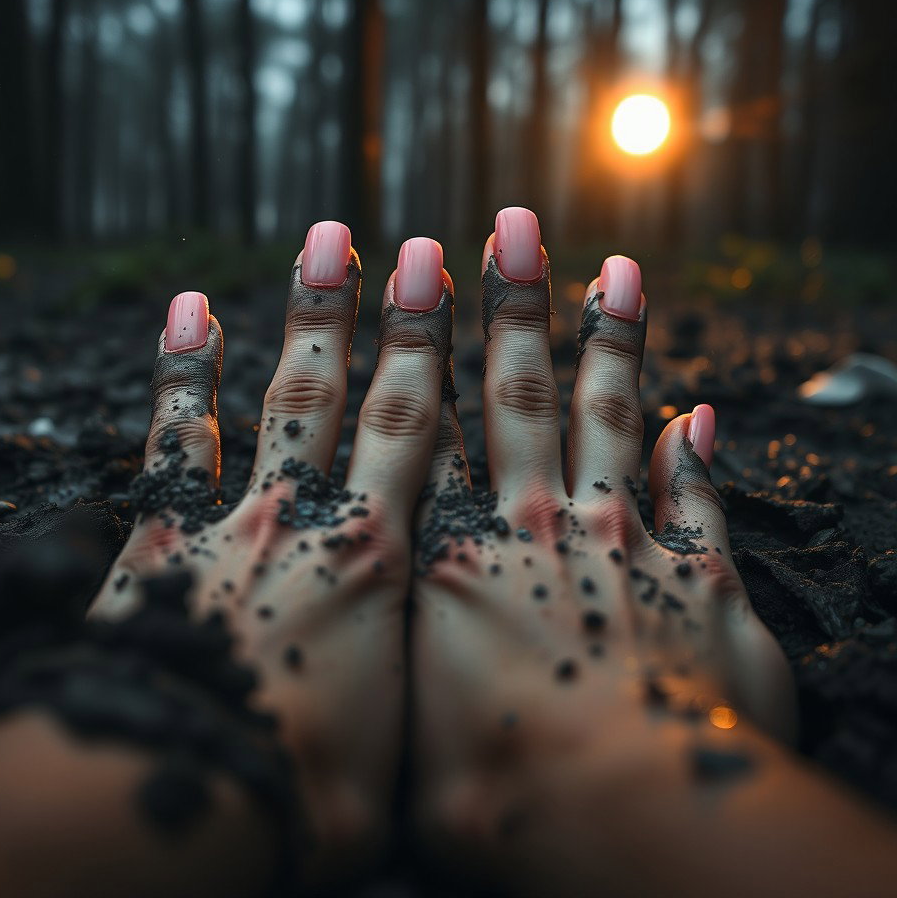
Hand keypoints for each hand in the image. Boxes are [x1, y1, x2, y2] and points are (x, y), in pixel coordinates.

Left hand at [89, 224, 457, 886]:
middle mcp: (331, 519)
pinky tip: (187, 305)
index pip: (450, 447)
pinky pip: (179, 436)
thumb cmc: (311, 798)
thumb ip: (460, 692)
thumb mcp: (411, 765)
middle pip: (390, 398)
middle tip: (433, 241)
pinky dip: (182, 371)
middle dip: (417, 317)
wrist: (188, 802)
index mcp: (398, 567)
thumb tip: (513, 671)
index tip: (494, 307)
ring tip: (329, 235)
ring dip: (318, 313)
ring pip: (296, 394)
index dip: (475, 371)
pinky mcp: (165, 535)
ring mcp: (247, 518)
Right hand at [410, 208, 795, 887]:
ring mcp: (619, 545)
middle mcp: (532, 529)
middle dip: (512, 304)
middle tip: (513, 224)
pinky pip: (698, 501)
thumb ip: (377, 670)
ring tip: (613, 267)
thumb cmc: (491, 800)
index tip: (412, 269)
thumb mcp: (396, 752)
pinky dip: (698, 455)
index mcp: (451, 559)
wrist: (617, 824)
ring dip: (606, 341)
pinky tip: (703, 409)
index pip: (427, 427)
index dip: (415, 345)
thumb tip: (344, 649)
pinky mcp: (696, 583)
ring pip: (607, 417)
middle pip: (515, 394)